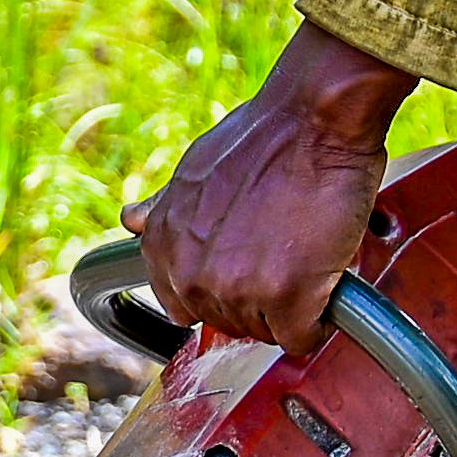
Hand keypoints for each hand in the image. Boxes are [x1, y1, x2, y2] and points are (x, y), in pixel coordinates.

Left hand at [128, 22, 414, 346]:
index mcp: (162, 246)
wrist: (314, 118)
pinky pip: (301, 338)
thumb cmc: (263, 136)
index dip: (222, 289)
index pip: (183, 307)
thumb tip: (131, 221)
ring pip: (266, 332)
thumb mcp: (193, 169)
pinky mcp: (287, 299)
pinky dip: (318, 320)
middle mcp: (191, 275)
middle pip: (228, 324)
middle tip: (286, 254)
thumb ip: (164, 209)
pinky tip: (325, 285)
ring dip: (289, 307)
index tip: (247, 267)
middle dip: (258, 300)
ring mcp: (238, 290)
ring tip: (306, 257)